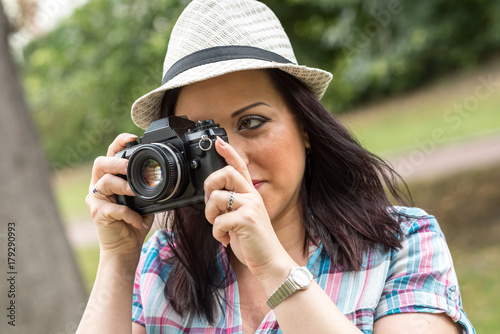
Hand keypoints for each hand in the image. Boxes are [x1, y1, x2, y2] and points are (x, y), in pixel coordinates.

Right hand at [86, 133, 152, 257]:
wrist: (125, 247)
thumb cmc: (134, 220)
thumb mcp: (145, 199)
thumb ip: (148, 185)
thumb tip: (167, 174)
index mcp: (111, 177)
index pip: (111, 154)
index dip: (119, 143)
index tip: (133, 138)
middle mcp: (99, 185)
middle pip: (101, 164)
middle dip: (117, 163)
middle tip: (131, 167)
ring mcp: (96, 199)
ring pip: (104, 183)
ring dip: (123, 186)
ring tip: (136, 192)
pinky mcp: (98, 213)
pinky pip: (113, 208)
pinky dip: (129, 214)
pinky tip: (138, 220)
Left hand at [204, 137, 293, 281]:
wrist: (269, 261)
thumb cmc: (253, 241)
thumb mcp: (243, 218)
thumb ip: (232, 205)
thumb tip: (212, 198)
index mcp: (251, 194)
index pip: (240, 167)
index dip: (229, 152)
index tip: (219, 141)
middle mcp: (252, 196)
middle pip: (225, 173)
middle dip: (209, 186)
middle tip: (211, 204)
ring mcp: (250, 206)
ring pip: (216, 198)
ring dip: (210, 216)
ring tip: (219, 227)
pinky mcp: (246, 219)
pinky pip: (218, 221)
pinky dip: (217, 234)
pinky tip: (225, 240)